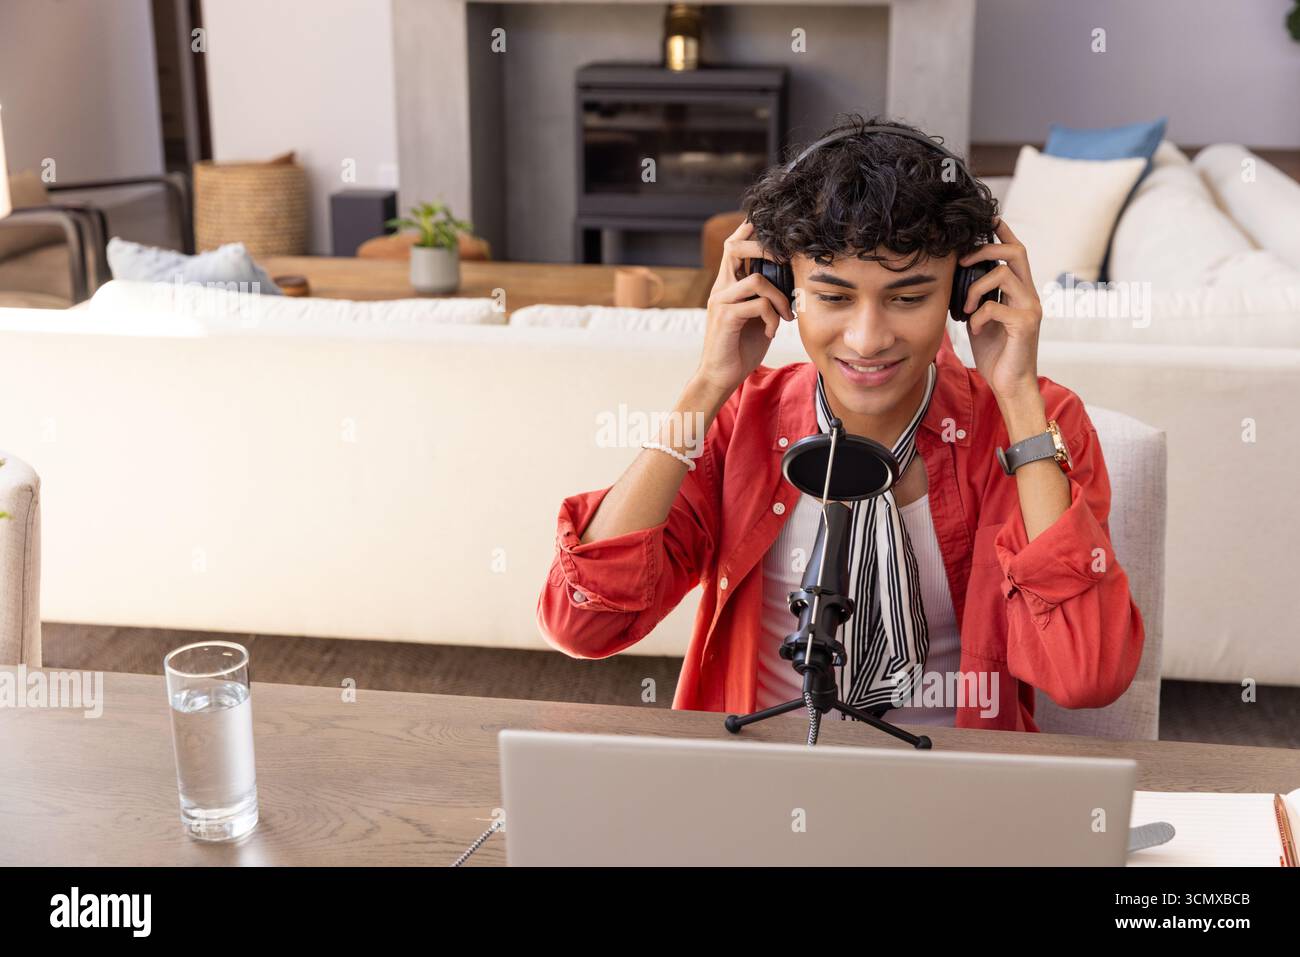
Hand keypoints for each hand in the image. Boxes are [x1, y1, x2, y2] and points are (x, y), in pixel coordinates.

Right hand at [691, 219, 795, 400]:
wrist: (720, 376)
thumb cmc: (740, 347)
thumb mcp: (757, 316)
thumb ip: (764, 297)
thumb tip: (789, 281)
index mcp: (727, 285)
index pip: (733, 246)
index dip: (748, 230)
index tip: (769, 228)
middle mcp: (721, 289)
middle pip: (735, 247)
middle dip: (764, 248)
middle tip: (785, 262)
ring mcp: (721, 301)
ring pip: (757, 280)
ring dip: (780, 297)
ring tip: (786, 316)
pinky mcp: (726, 317)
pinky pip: (758, 305)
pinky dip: (772, 318)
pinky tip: (772, 332)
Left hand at [959, 218, 1044, 407]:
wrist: (1010, 384)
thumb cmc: (996, 353)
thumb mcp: (981, 320)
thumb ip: (978, 299)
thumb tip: (958, 280)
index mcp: (1020, 292)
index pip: (1016, 251)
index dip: (1003, 231)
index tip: (989, 217)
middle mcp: (1029, 295)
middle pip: (1016, 251)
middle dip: (986, 248)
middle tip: (963, 261)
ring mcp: (1030, 308)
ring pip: (1002, 274)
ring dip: (975, 287)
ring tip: (965, 307)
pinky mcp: (1025, 324)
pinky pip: (995, 307)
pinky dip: (978, 315)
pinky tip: (973, 328)